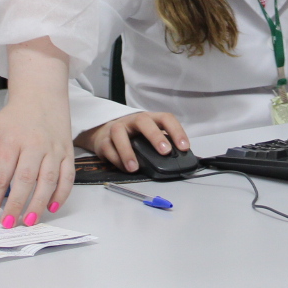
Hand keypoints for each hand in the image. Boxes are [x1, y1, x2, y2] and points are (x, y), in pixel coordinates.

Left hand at [0, 39, 73, 227]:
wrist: (44, 95)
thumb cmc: (17, 115)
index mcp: (13, 140)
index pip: (2, 174)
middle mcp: (34, 146)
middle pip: (25, 180)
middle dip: (16, 205)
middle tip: (8, 225)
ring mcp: (53, 150)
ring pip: (48, 180)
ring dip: (39, 203)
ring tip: (29, 222)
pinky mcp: (67, 152)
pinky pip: (68, 176)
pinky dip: (62, 193)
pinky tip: (52, 207)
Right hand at [74, 111, 189, 171]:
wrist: (103, 133)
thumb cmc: (133, 136)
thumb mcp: (148, 136)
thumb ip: (160, 145)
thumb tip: (177, 160)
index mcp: (149, 119)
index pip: (165, 118)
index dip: (176, 131)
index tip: (184, 147)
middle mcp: (132, 120)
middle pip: (143, 121)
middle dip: (155, 136)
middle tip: (165, 152)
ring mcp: (116, 128)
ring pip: (119, 134)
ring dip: (128, 151)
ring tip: (135, 168)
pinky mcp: (103, 140)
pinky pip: (108, 148)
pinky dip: (117, 160)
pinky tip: (125, 169)